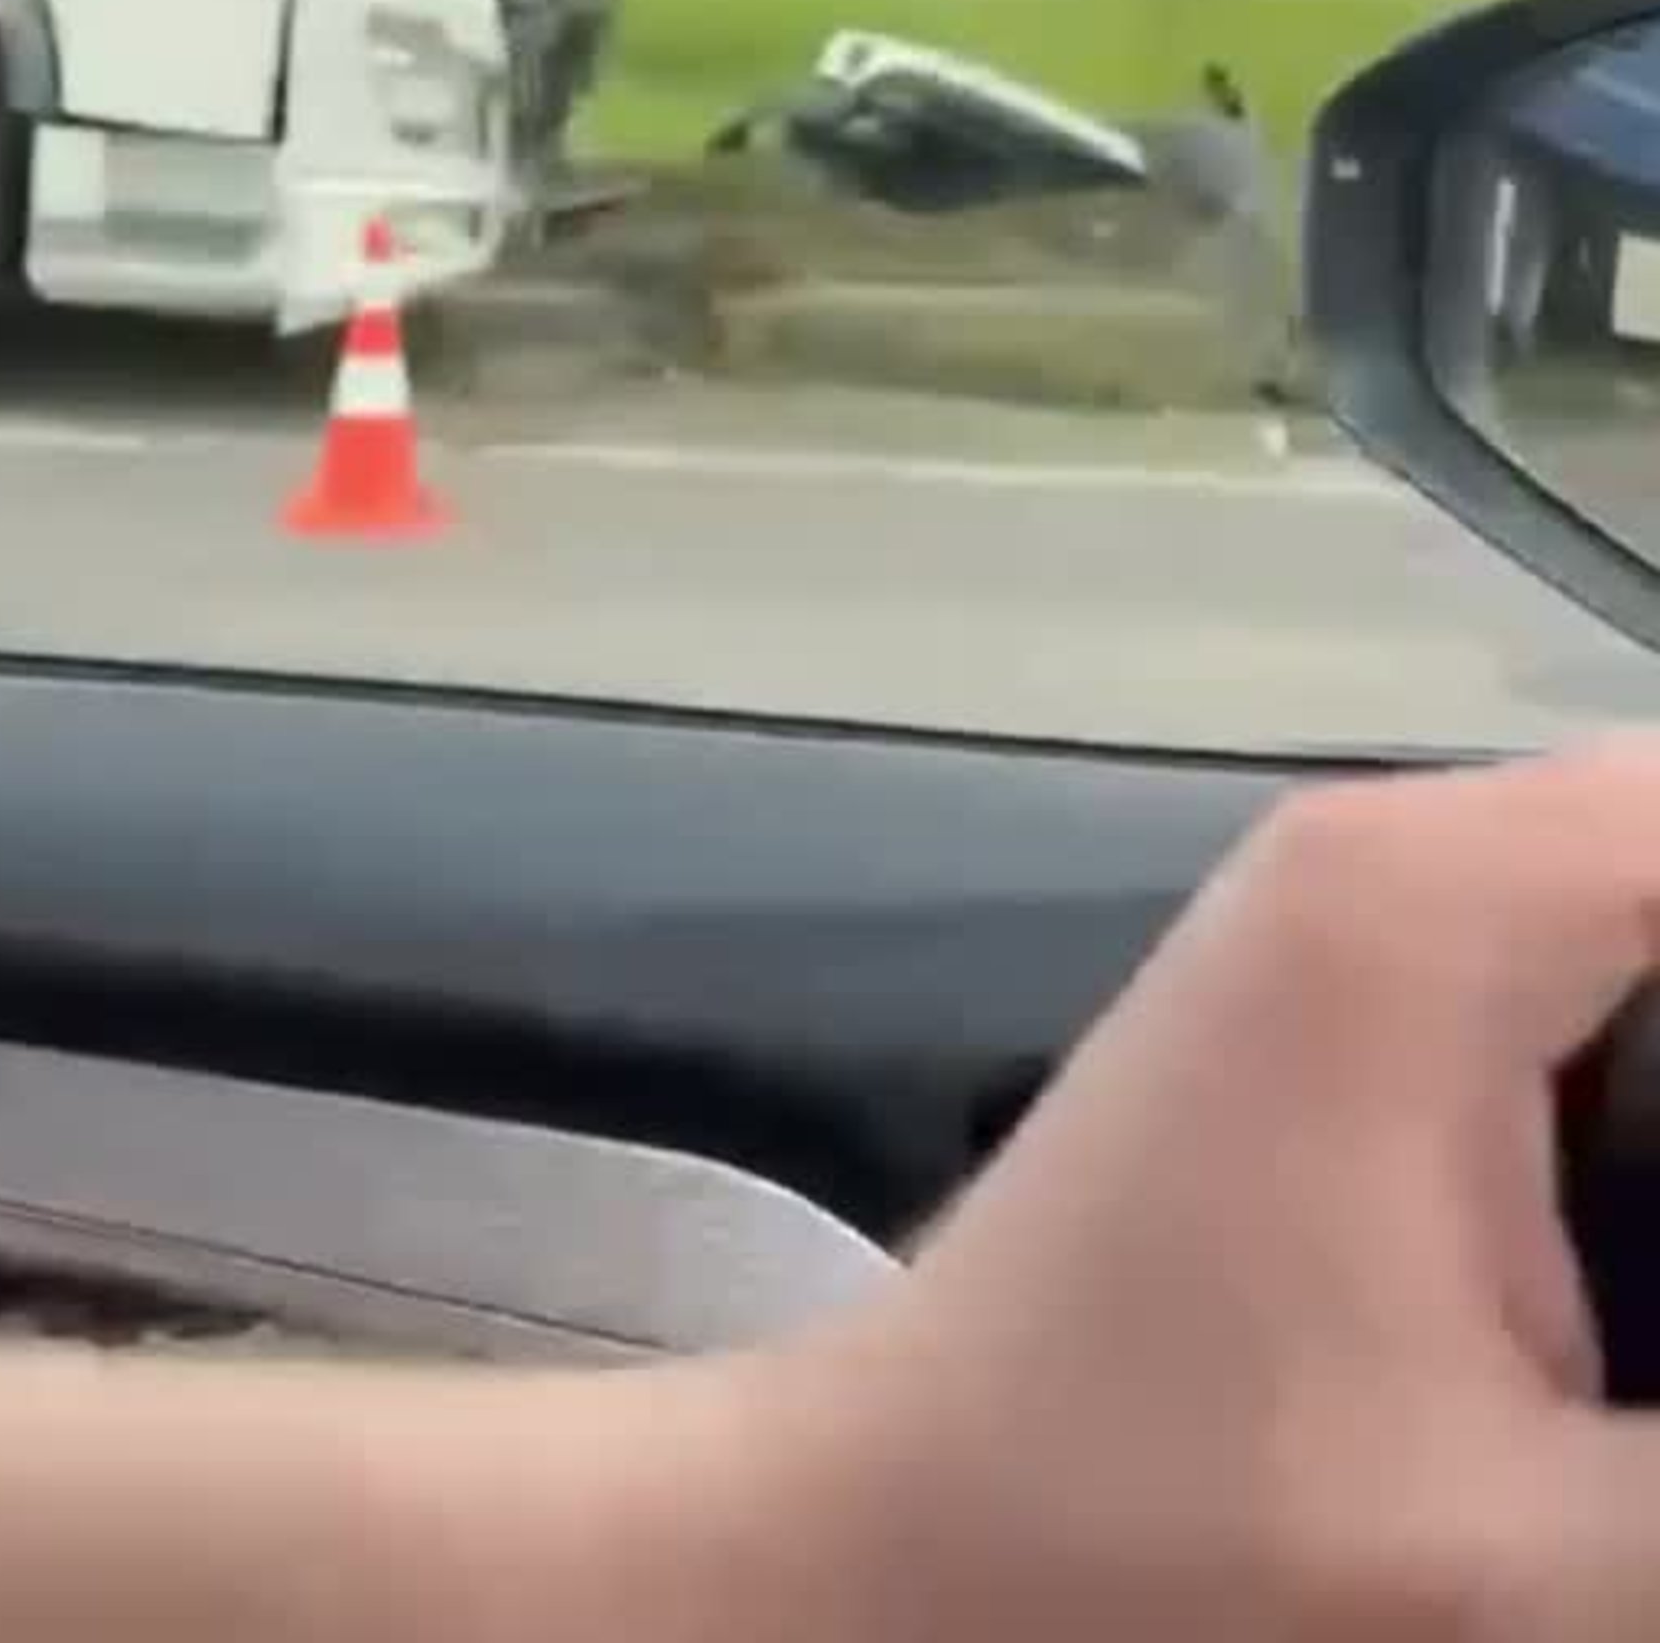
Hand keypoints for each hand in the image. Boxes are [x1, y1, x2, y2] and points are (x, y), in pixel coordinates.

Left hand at [773, 743, 1659, 1641]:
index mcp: (1440, 913)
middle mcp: (1402, 869)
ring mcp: (1366, 944)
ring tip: (1651, 1330)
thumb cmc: (1153, 1564)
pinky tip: (1648, 1297)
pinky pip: (1592, 1014)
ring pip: (1658, 938)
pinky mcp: (1354, 1044)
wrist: (860, 1576)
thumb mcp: (1533, 1569)